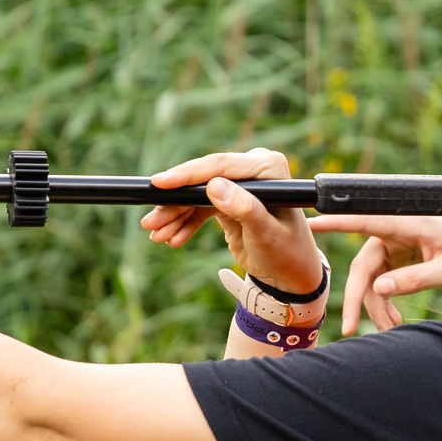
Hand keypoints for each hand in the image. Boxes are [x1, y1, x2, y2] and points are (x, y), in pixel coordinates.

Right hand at [140, 148, 328, 296]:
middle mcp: (253, 170)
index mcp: (268, 168)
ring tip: (158, 235)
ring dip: (175, 215)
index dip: (187, 175)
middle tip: (151, 222)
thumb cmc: (286, 253)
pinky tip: (172, 238)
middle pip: (203, 180)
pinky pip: (199, 207)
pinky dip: (185, 223)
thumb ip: (245, 210)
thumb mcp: (266, 235)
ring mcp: (240, 184)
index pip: (221, 166)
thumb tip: (215, 187)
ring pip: (197, 195)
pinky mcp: (229, 199)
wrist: (290, 275)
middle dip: (175, 203)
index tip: (159, 183)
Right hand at [304, 214, 441, 333]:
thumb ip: (416, 278)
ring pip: (370, 278)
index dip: (338, 223)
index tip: (314, 223)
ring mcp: (394, 243)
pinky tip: (394, 320)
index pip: (366, 221)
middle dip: (357, 300)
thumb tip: (380, 289)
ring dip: (375, 306)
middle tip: (350, 329)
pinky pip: (380, 280)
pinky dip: (384, 301)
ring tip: (391, 329)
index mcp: (409, 224)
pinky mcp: (396, 255)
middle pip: (363, 266)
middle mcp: (396, 230)